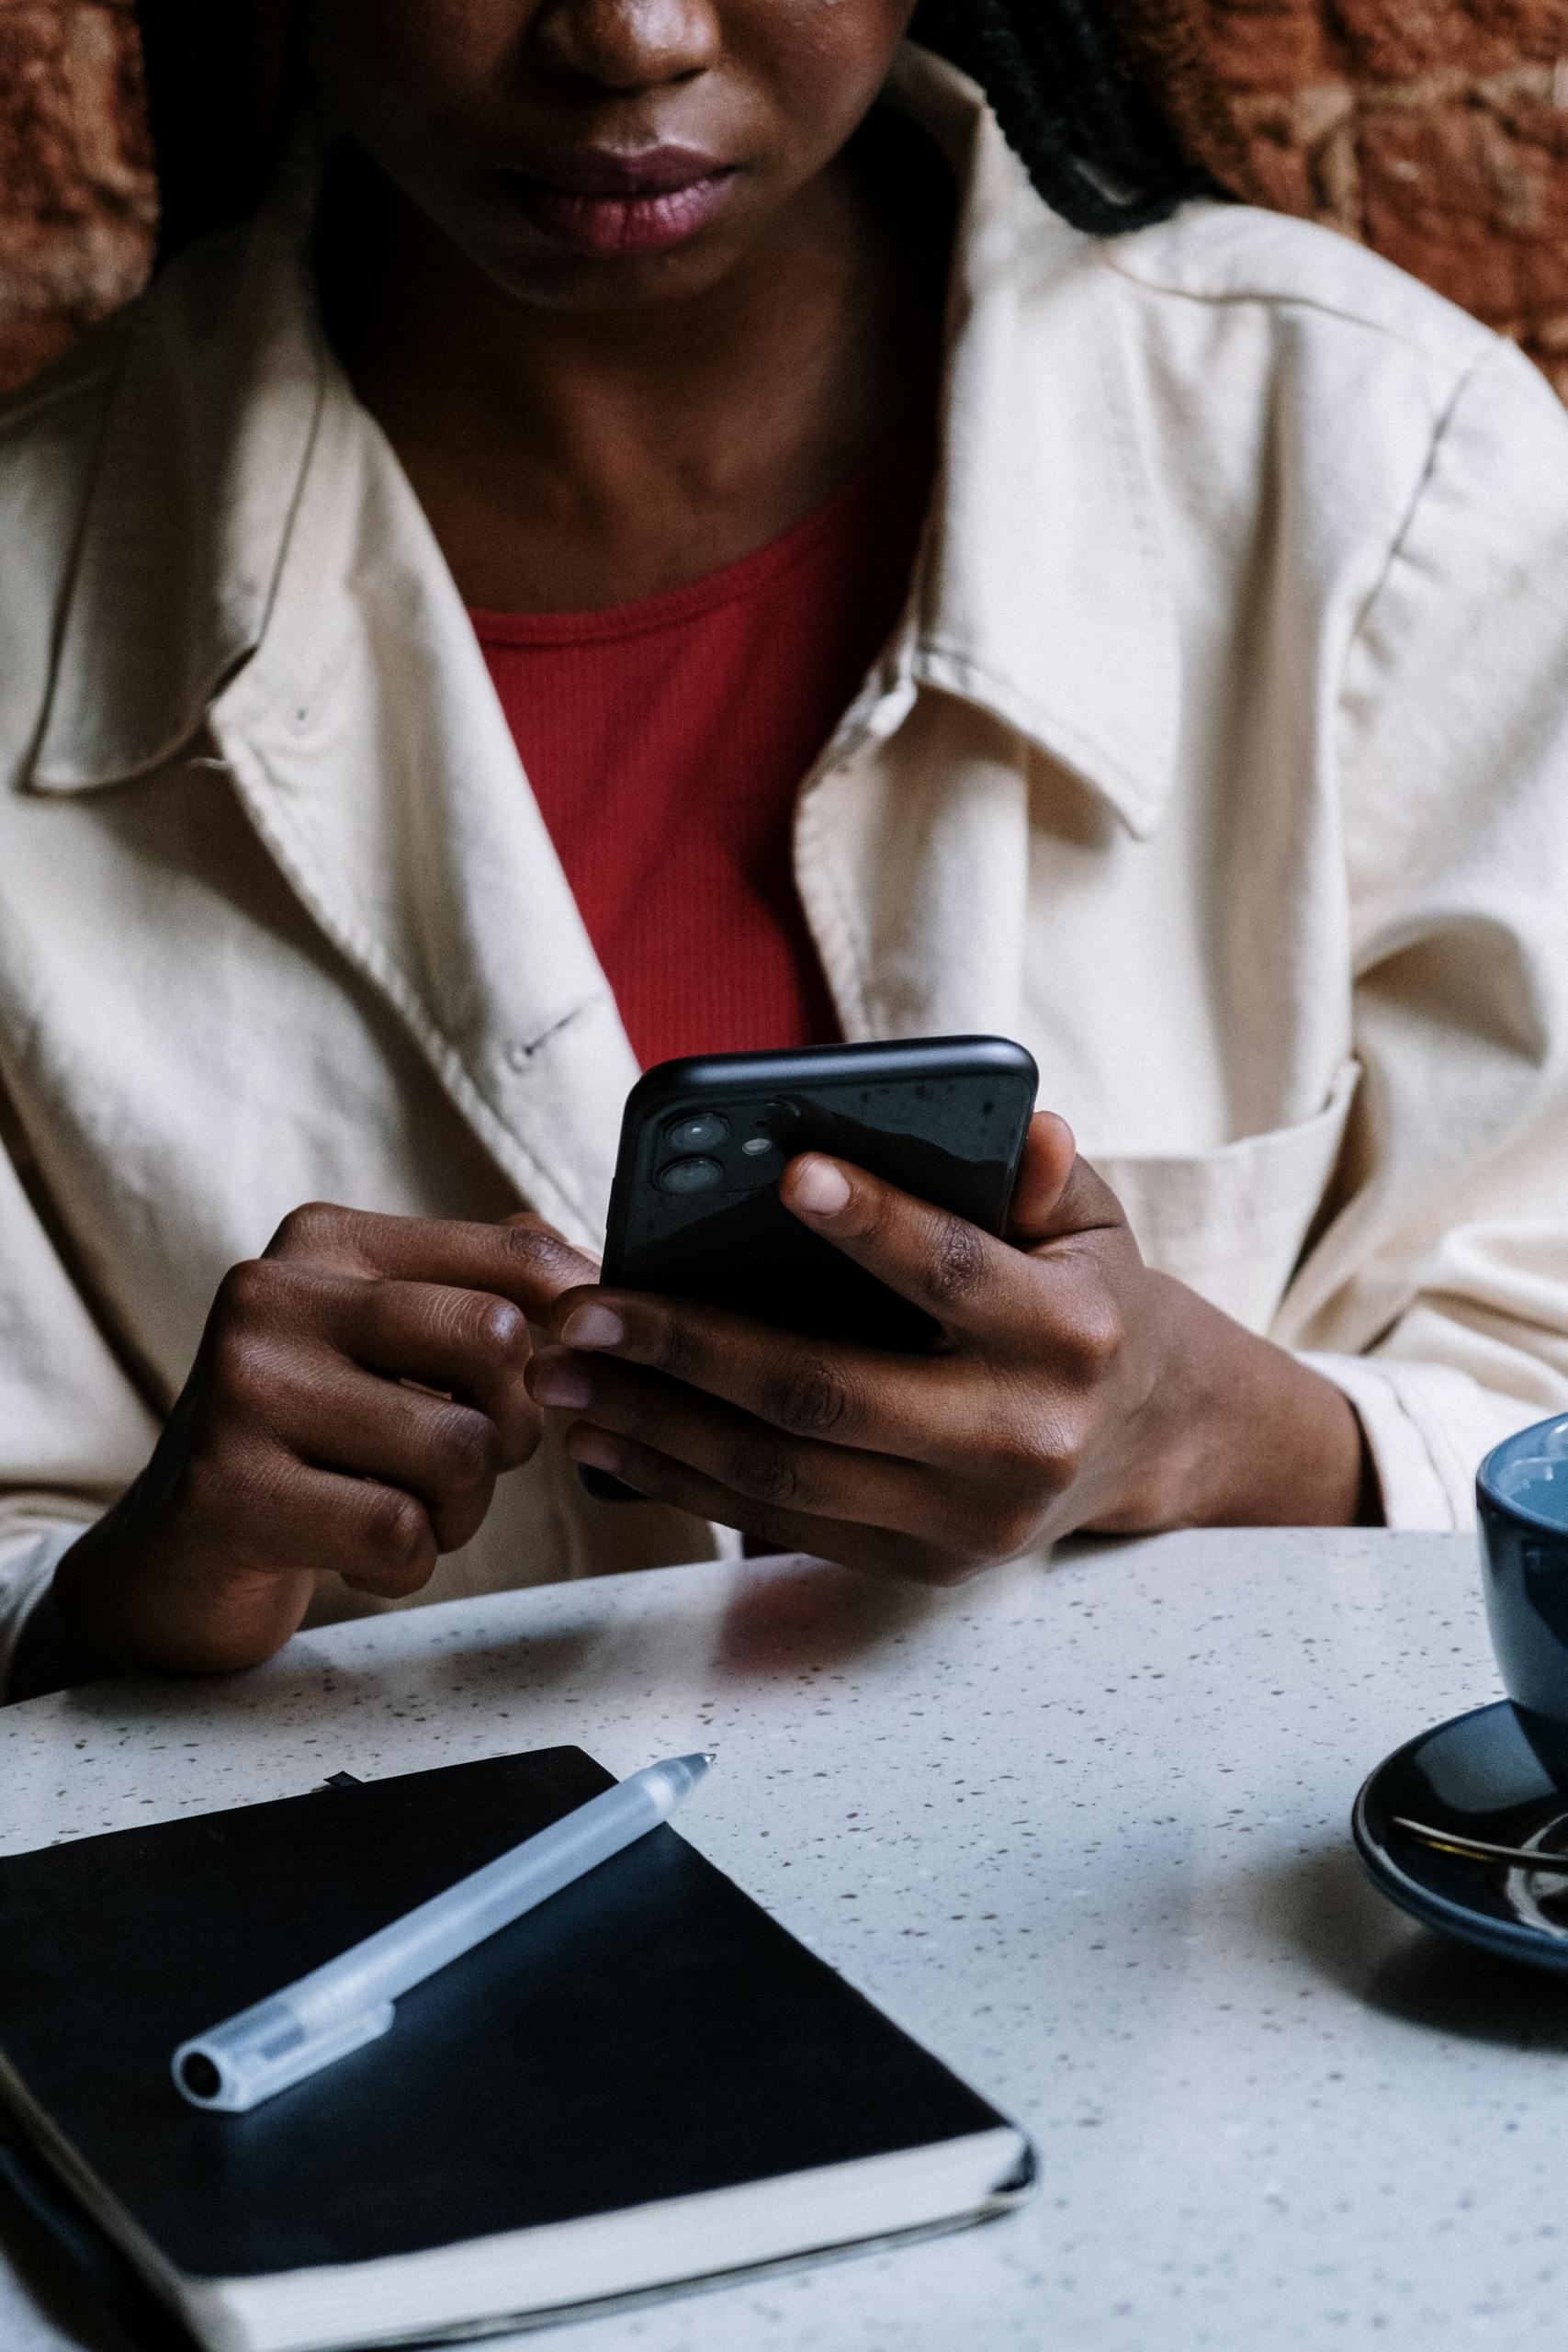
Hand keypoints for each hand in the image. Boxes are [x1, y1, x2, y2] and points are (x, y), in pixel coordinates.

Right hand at [17, 1205, 598, 1692]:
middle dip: (511, 1427)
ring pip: (458, 1448)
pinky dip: (405, 1566)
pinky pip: (399, 1533)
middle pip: (496, 1342)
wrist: (176, 1556)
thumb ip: (481, 1289)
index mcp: (325, 1243)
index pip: (511, 1254)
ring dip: (458, 1512)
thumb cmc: (313, 1444)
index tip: (581, 1369)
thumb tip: (591, 1272)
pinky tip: (355, 1559)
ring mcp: (242, 1390)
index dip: (575, 1324)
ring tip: (402, 1515)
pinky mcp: (228, 1491)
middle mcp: (273, 1295)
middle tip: (464, 1465)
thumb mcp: (387, 1345)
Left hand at [526, 1116, 1373, 1582]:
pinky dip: (685, 1483)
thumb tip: (1023, 1124)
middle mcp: (1021, 1437)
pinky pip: (781, 1526)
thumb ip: (1044, 1177)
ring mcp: (967, 1519)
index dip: (873, 1225)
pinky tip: (610, 1439)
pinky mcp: (923, 1565)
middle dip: (689, 1349)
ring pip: (784, 1474)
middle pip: (828, 1393)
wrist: (1151, 1442)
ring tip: (563, 1376)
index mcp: (1069, 1334)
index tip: (787, 1175)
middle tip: (585, 1311)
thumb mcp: (1091, 1226)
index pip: (954, 1274)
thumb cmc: (1091, 1300)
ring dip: (654, 1426)